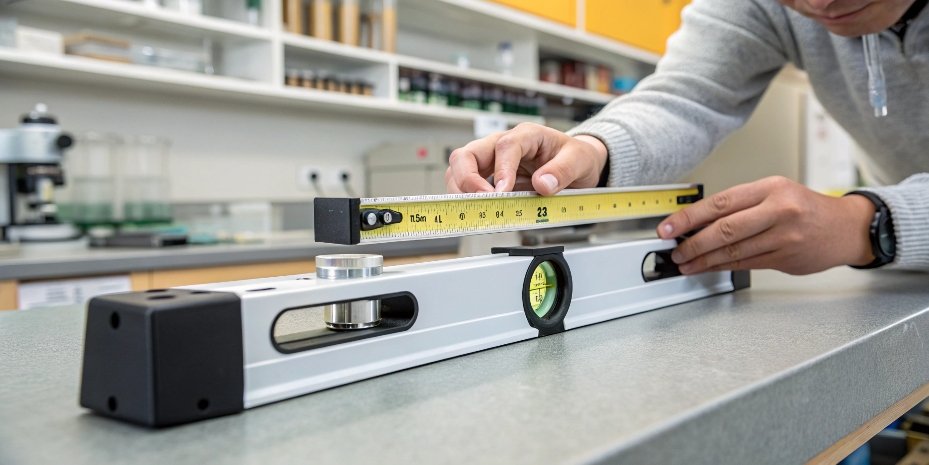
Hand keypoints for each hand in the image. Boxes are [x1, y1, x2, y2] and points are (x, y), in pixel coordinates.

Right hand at [445, 123, 607, 194]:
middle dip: (467, 179)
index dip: (501, 170)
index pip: (504, 146)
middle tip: (481, 202)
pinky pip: (468, 186)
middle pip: (467, 154)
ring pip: (460, 170)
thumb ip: (563, 171)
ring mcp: (492, 161)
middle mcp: (503, 144)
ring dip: (462, 191)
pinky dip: (468, 200)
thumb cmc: (576, 157)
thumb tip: (542, 185)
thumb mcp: (580, 161)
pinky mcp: (490, 178)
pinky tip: (480, 212)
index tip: (503, 192)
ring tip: (477, 210)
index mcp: (527, 135)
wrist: (577, 165)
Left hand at [656, 176, 876, 274]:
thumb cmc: (807, 208)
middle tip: (675, 249)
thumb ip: (741, 204)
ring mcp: (784, 237)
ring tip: (685, 262)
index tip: (669, 226)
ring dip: (703, 259)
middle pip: (725, 229)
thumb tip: (698, 219)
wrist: (847, 228)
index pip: (720, 203)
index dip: (689, 217)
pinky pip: (746, 263)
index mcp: (771, 188)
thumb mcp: (776, 192)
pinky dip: (722, 265)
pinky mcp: (786, 258)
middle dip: (693, 242)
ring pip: (734, 250)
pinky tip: (707, 267)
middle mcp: (779, 211)